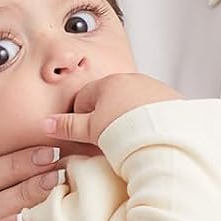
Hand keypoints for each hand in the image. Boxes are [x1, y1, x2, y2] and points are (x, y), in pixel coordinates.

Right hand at [43, 72, 183, 146]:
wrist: (167, 139)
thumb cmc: (127, 132)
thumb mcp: (92, 131)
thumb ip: (68, 126)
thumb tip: (47, 124)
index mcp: (109, 83)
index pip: (84, 97)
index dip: (81, 118)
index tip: (85, 134)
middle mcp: (134, 80)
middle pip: (110, 98)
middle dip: (106, 117)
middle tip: (107, 140)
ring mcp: (155, 89)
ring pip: (133, 103)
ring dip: (128, 118)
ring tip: (129, 140)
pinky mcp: (173, 101)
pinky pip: (154, 109)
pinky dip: (149, 121)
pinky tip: (148, 136)